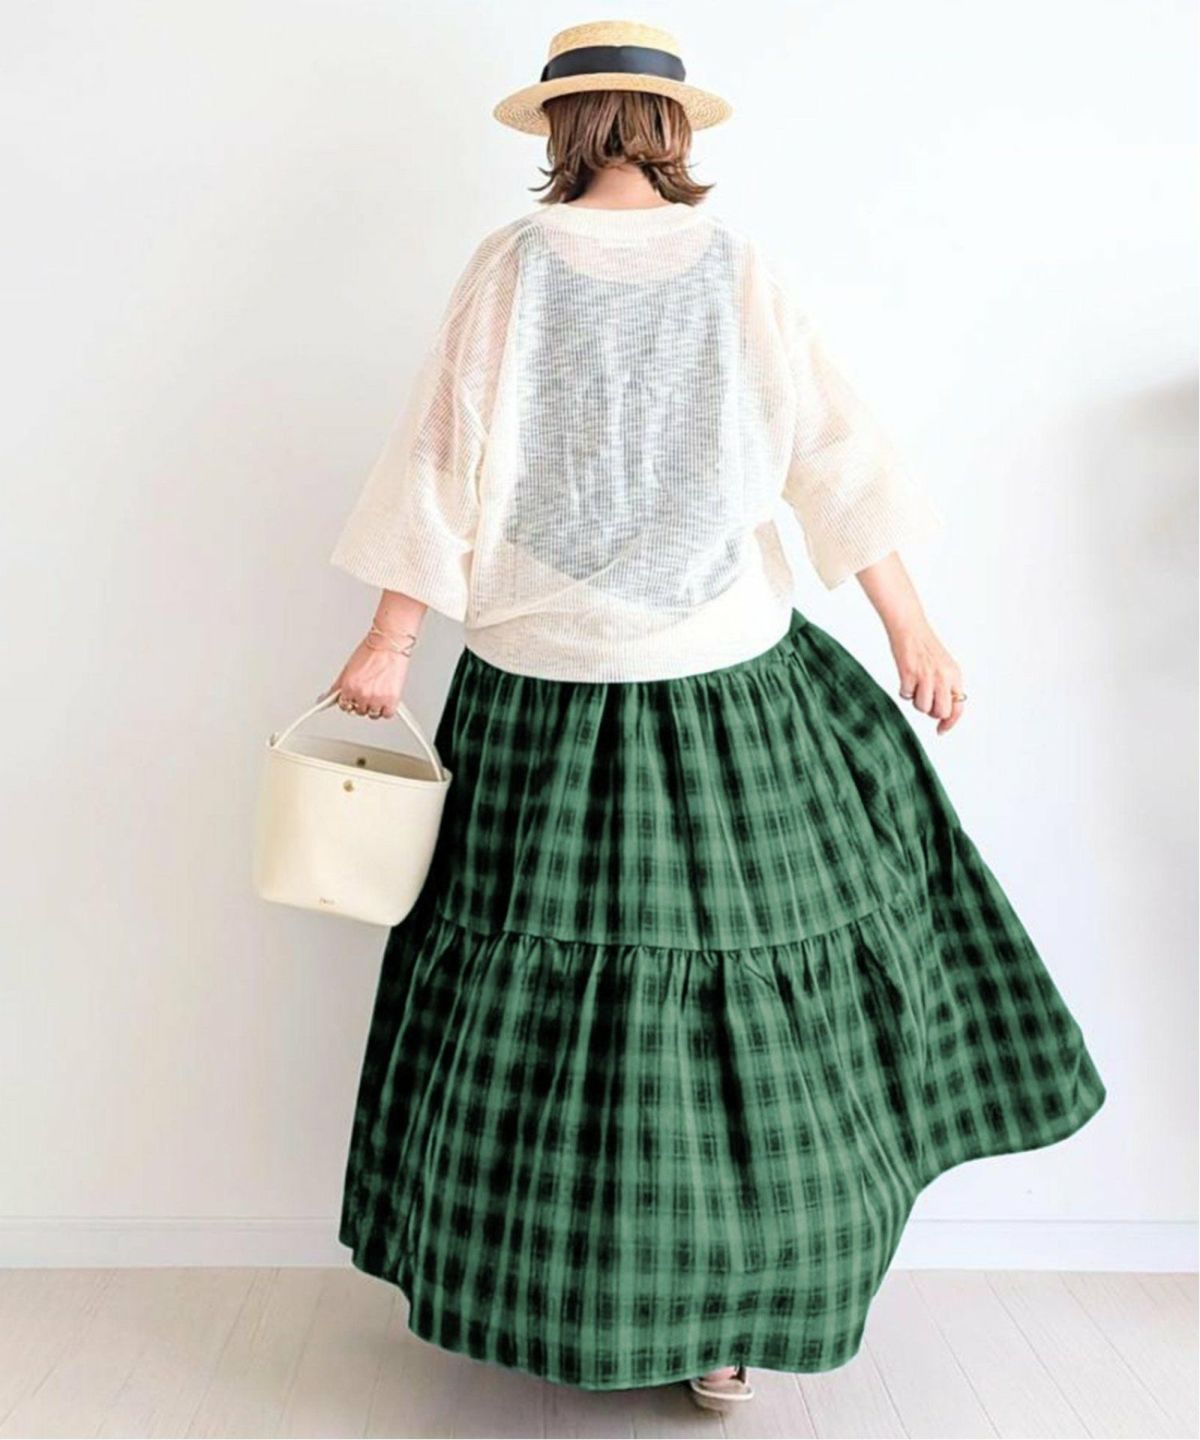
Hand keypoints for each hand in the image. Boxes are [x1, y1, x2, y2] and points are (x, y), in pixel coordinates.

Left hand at [321, 637, 408, 719]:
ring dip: (375, 707)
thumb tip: (329, 696)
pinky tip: (387, 698)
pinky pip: (387, 714)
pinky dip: (387, 709)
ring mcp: (376, 698)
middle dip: (363, 703)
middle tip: (369, 691)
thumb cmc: (371, 651)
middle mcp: (361, 694)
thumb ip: (339, 685)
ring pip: (373, 714)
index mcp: (348, 687)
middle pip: (359, 711)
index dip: (349, 702)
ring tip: (379, 691)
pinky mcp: (391, 700)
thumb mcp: (348, 668)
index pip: (344, 705)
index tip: (353, 700)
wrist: (389, 643)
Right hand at [888, 619, 965, 734]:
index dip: (950, 722)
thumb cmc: (924, 647)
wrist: (910, 628)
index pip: (958, 707)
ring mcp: (927, 676)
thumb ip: (946, 687)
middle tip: (924, 699)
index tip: (941, 730)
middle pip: (940, 712)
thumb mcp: (944, 667)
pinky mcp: (910, 674)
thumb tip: (942, 712)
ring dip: (916, 701)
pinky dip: (904, 691)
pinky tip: (905, 677)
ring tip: (914, 686)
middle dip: (930, 711)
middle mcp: (943, 677)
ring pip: (922, 707)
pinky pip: (906, 696)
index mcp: (955, 675)